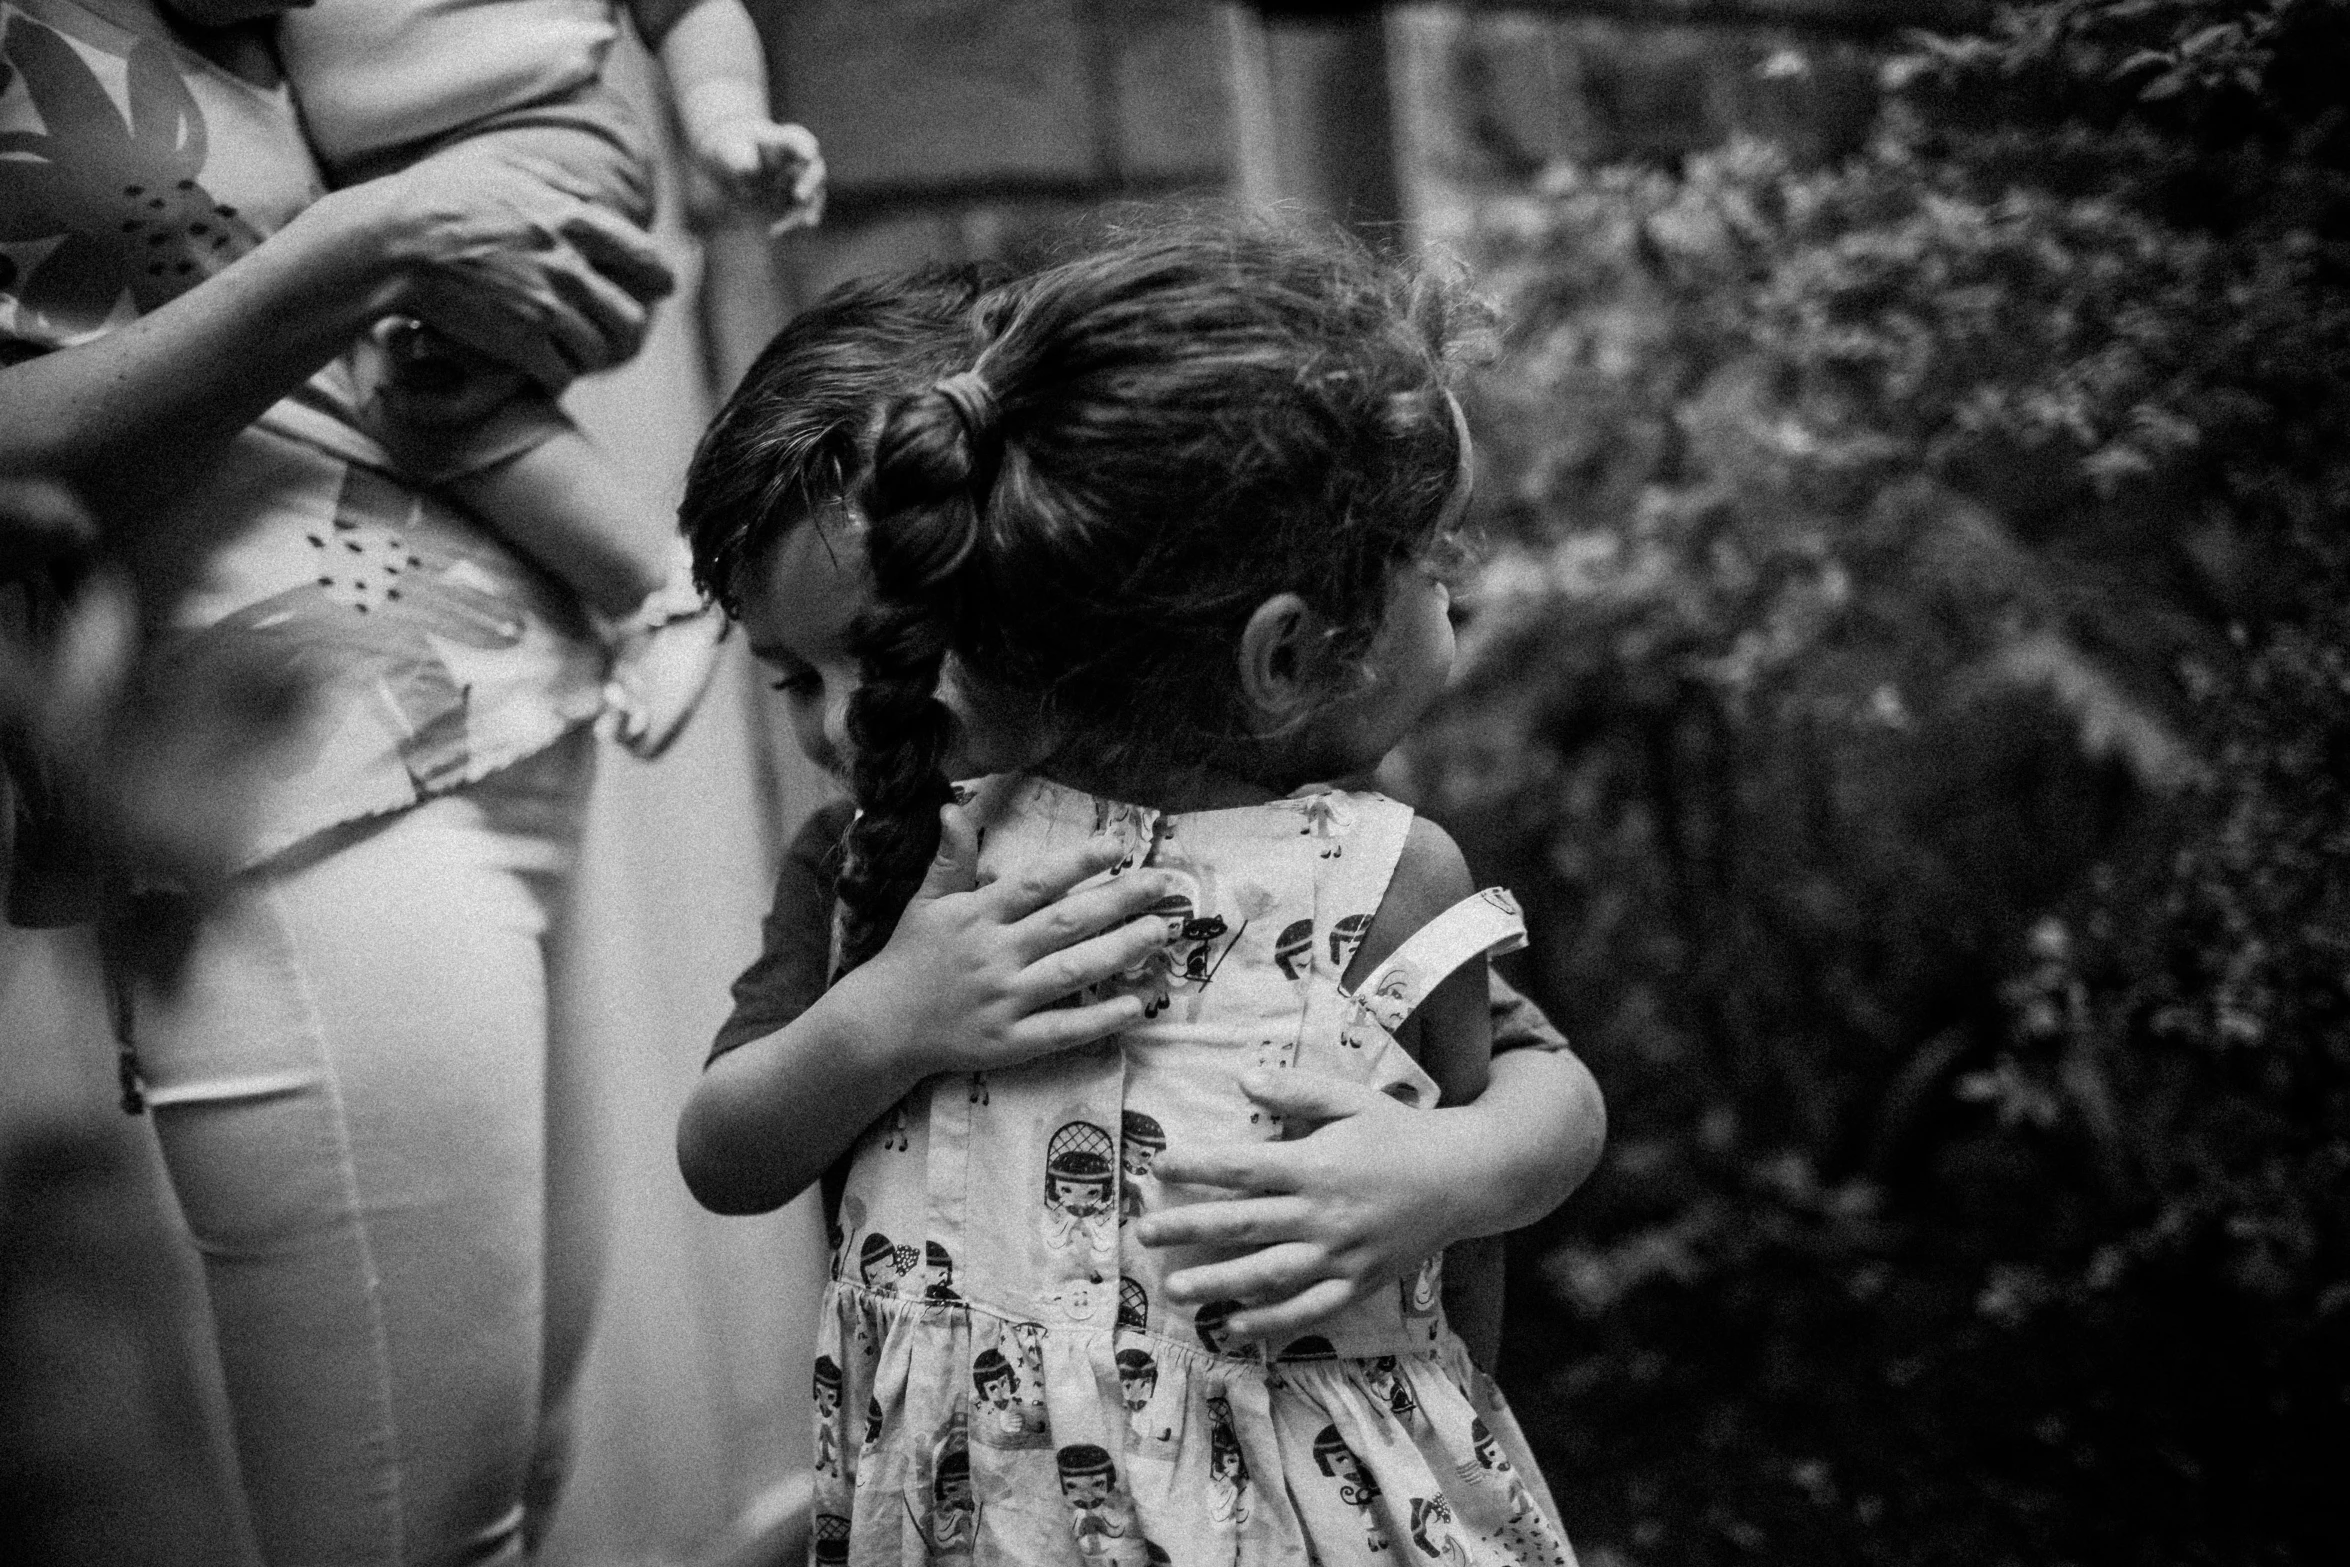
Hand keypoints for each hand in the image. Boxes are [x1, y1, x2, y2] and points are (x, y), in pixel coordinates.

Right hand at [361, 139, 675, 388]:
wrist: (394, 243)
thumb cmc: (439, 195)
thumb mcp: (502, 165)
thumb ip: (556, 179)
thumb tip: (595, 196)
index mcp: (572, 220)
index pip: (645, 258)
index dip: (659, 278)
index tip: (662, 289)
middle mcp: (569, 266)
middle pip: (631, 316)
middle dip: (628, 330)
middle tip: (617, 335)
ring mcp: (547, 308)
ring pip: (602, 352)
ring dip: (592, 357)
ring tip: (577, 353)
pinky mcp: (521, 343)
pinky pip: (563, 375)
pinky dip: (558, 376)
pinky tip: (546, 370)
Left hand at [691, 118, 826, 231]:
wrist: (734, 165)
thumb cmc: (734, 148)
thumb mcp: (730, 148)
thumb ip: (739, 156)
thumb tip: (749, 168)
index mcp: (786, 141)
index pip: (799, 140)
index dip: (806, 146)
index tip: (809, 152)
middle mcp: (800, 162)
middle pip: (815, 169)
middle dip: (811, 182)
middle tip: (800, 196)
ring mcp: (801, 184)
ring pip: (814, 196)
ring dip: (811, 209)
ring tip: (807, 224)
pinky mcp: (796, 205)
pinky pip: (799, 216)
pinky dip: (791, 224)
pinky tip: (774, 231)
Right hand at [831, 803, 1177, 1079]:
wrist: (879, 1026)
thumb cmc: (910, 957)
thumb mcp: (924, 901)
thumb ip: (949, 858)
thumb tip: (952, 806)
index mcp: (977, 916)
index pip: (1036, 882)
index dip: (1079, 861)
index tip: (1118, 843)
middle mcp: (994, 955)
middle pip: (1066, 923)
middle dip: (1118, 900)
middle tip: (1164, 885)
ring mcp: (1004, 1001)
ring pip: (1072, 972)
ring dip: (1121, 952)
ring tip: (1160, 932)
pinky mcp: (1010, 1043)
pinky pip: (1063, 1029)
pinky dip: (1101, 1018)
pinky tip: (1137, 1004)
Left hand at [1135, 1069, 1476, 1344]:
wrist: (1464, 1177)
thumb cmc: (1401, 1133)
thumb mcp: (1351, 1099)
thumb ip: (1296, 1091)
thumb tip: (1242, 1080)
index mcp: (1316, 1164)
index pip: (1242, 1168)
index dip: (1196, 1167)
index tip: (1157, 1166)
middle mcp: (1323, 1213)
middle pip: (1243, 1224)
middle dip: (1188, 1229)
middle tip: (1143, 1234)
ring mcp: (1341, 1254)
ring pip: (1269, 1275)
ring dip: (1219, 1284)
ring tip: (1175, 1290)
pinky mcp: (1358, 1283)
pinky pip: (1309, 1309)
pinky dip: (1272, 1322)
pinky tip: (1235, 1326)